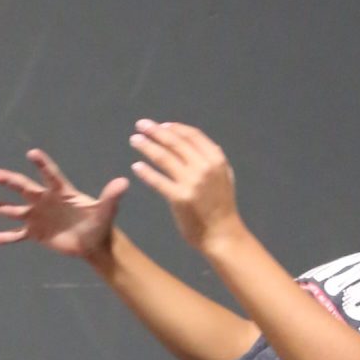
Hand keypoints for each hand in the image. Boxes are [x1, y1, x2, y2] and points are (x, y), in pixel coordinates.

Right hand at [0, 145, 127, 261]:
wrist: (93, 243)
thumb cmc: (100, 223)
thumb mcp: (106, 211)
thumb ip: (111, 196)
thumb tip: (124, 182)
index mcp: (61, 191)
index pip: (50, 175)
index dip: (42, 165)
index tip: (32, 154)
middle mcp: (44, 200)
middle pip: (23, 188)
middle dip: (8, 182)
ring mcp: (37, 216)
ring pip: (12, 210)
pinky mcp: (34, 233)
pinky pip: (15, 235)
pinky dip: (3, 237)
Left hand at [128, 120, 239, 251]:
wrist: (222, 234)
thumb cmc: (222, 206)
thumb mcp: (225, 177)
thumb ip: (213, 159)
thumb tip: (199, 142)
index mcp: (216, 159)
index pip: (192, 135)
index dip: (174, 128)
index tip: (161, 125)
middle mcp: (204, 167)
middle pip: (175, 142)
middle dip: (156, 131)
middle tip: (141, 125)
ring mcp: (191, 183)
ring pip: (164, 158)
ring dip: (147, 146)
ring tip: (134, 140)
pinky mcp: (179, 198)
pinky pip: (158, 181)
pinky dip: (146, 172)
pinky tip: (136, 166)